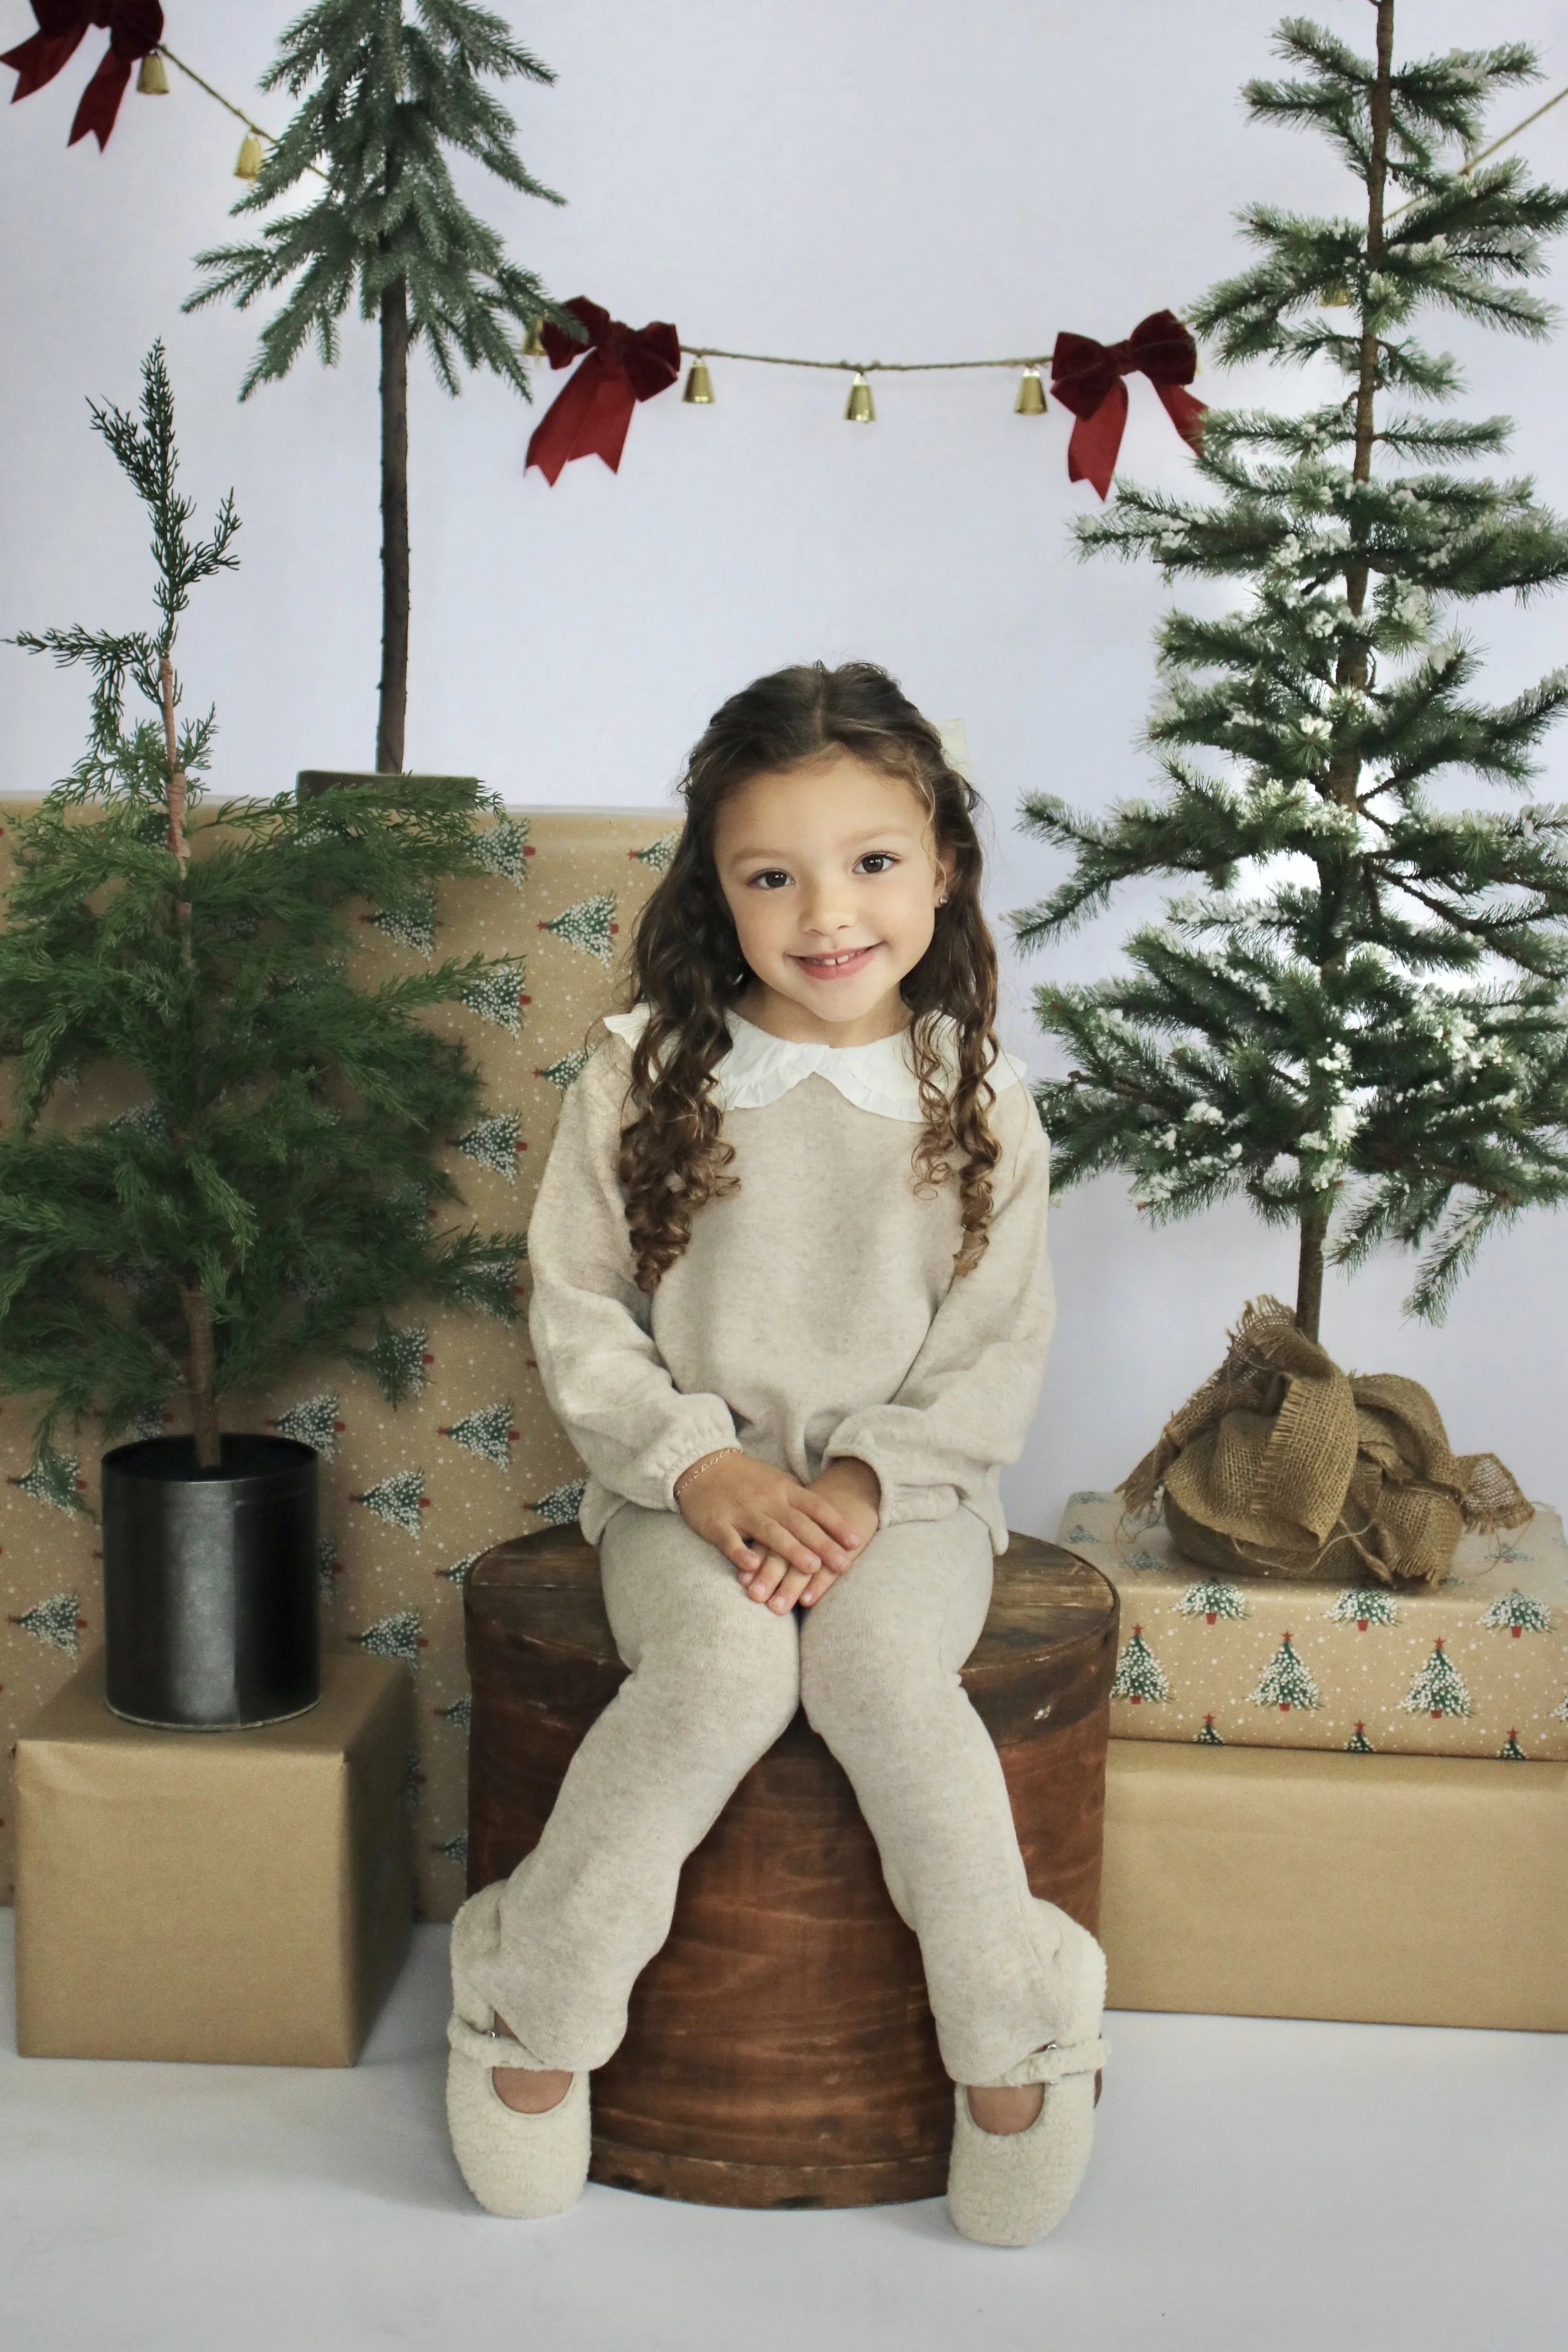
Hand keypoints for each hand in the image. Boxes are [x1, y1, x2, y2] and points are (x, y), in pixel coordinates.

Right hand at [677, 1449, 866, 1590]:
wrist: (702, 1463)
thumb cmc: (745, 1478)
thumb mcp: (778, 1482)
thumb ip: (801, 1500)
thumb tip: (831, 1519)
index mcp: (784, 1490)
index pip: (816, 1507)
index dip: (836, 1524)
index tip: (856, 1542)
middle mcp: (767, 1500)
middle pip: (799, 1524)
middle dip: (822, 1544)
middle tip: (844, 1564)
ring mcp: (742, 1512)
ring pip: (770, 1532)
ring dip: (792, 1549)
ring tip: (811, 1566)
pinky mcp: (717, 1523)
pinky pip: (730, 1541)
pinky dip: (740, 1553)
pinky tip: (752, 1567)